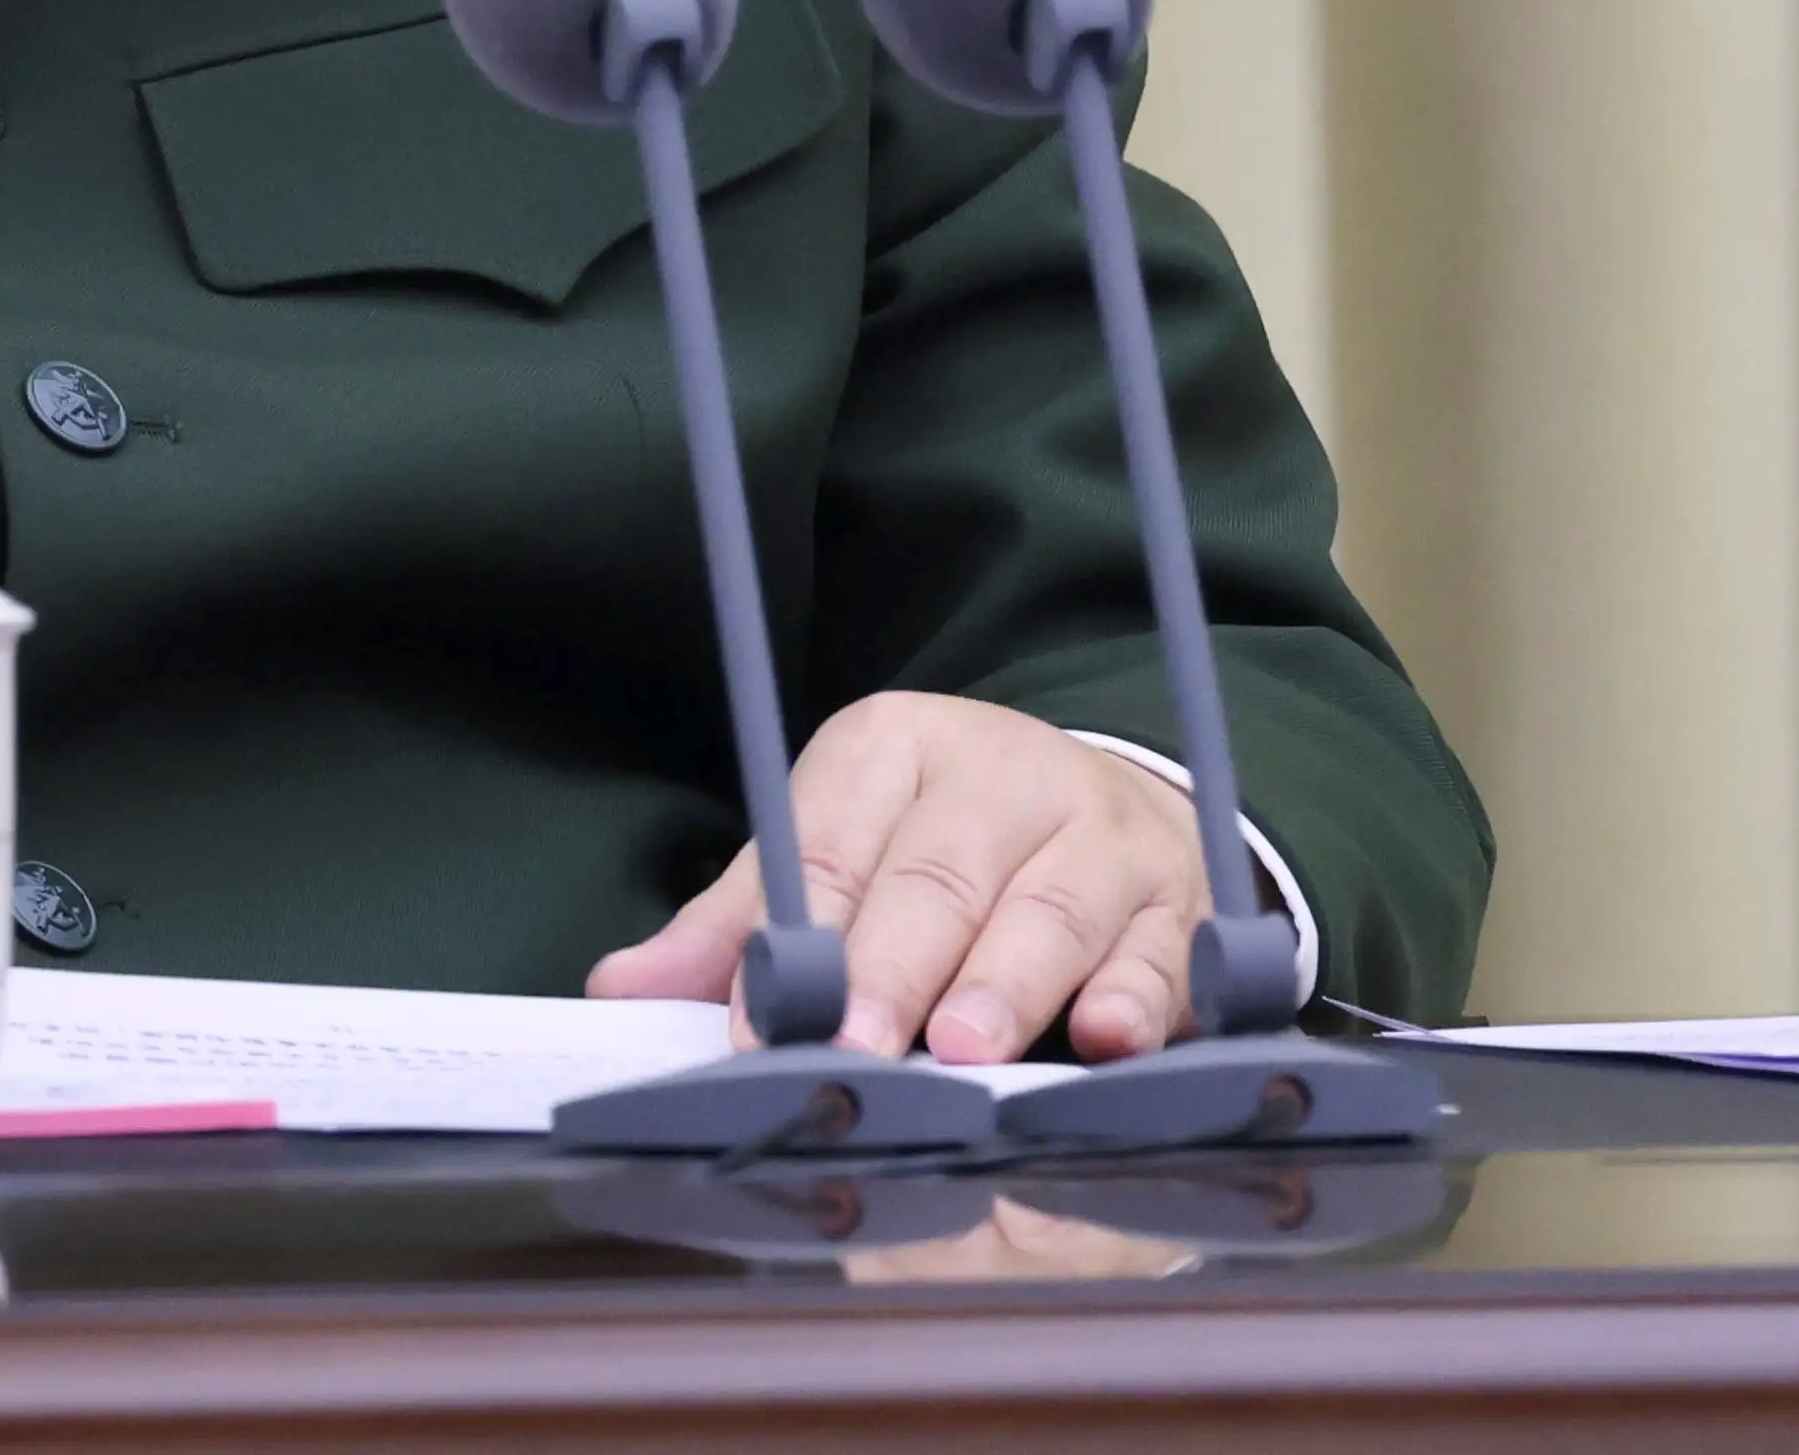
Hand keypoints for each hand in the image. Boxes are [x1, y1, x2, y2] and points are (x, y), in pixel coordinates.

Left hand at [580, 693, 1216, 1063]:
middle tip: (863, 1045)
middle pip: (940, 875)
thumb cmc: (944, 843)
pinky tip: (1110, 1039)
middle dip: (897, 966)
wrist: (1111, 805)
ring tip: (965, 1050)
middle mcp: (999, 775)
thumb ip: (742, 925)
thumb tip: (623, 988)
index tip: (767, 1020)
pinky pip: (1157, 949)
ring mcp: (1096, 831)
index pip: (833, 841)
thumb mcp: (838, 850)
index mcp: (892, 748)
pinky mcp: (1175, 897)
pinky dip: (1137, 996)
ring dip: (1007, 984)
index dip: (800, 934)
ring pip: (1049, 908)